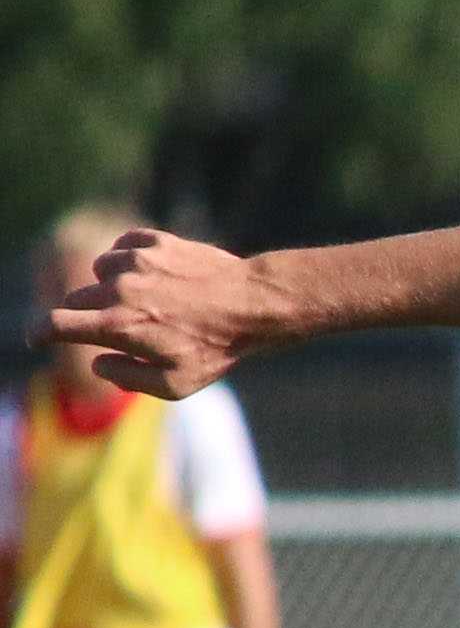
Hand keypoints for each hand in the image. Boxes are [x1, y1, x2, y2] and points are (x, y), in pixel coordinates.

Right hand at [43, 229, 273, 398]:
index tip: (36, 338)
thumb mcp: (175, 385)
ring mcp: (136, 261)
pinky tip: (156, 276)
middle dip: (89, 316)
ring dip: (112, 285)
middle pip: (77, 299)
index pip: (57, 324)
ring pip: (100, 270)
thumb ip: (127, 379)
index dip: (40, 333)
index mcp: (118, 326)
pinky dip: (130, 260)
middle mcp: (119, 289)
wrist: (254, 305)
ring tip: (150, 302)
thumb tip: (96, 362)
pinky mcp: (155, 242)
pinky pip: (123, 247)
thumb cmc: (216, 350)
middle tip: (124, 328)